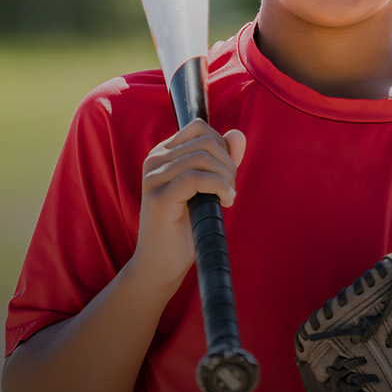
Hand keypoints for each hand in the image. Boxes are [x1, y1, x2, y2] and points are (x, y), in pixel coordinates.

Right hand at [130, 119, 246, 289]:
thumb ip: (222, 160)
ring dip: (225, 177)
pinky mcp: (158, 198)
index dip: (222, 146)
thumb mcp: (208, 187)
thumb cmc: (185, 227)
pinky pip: (195, 178)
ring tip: (228, 197)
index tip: (226, 174)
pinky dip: (219, 186)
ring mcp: (153, 178)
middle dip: (228, 163)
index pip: (199, 127)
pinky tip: (226, 200)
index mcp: (163, 153)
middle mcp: (154, 160)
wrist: (161, 264)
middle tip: (230, 189)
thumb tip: (238, 134)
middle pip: (205, 141)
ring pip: (202, 158)